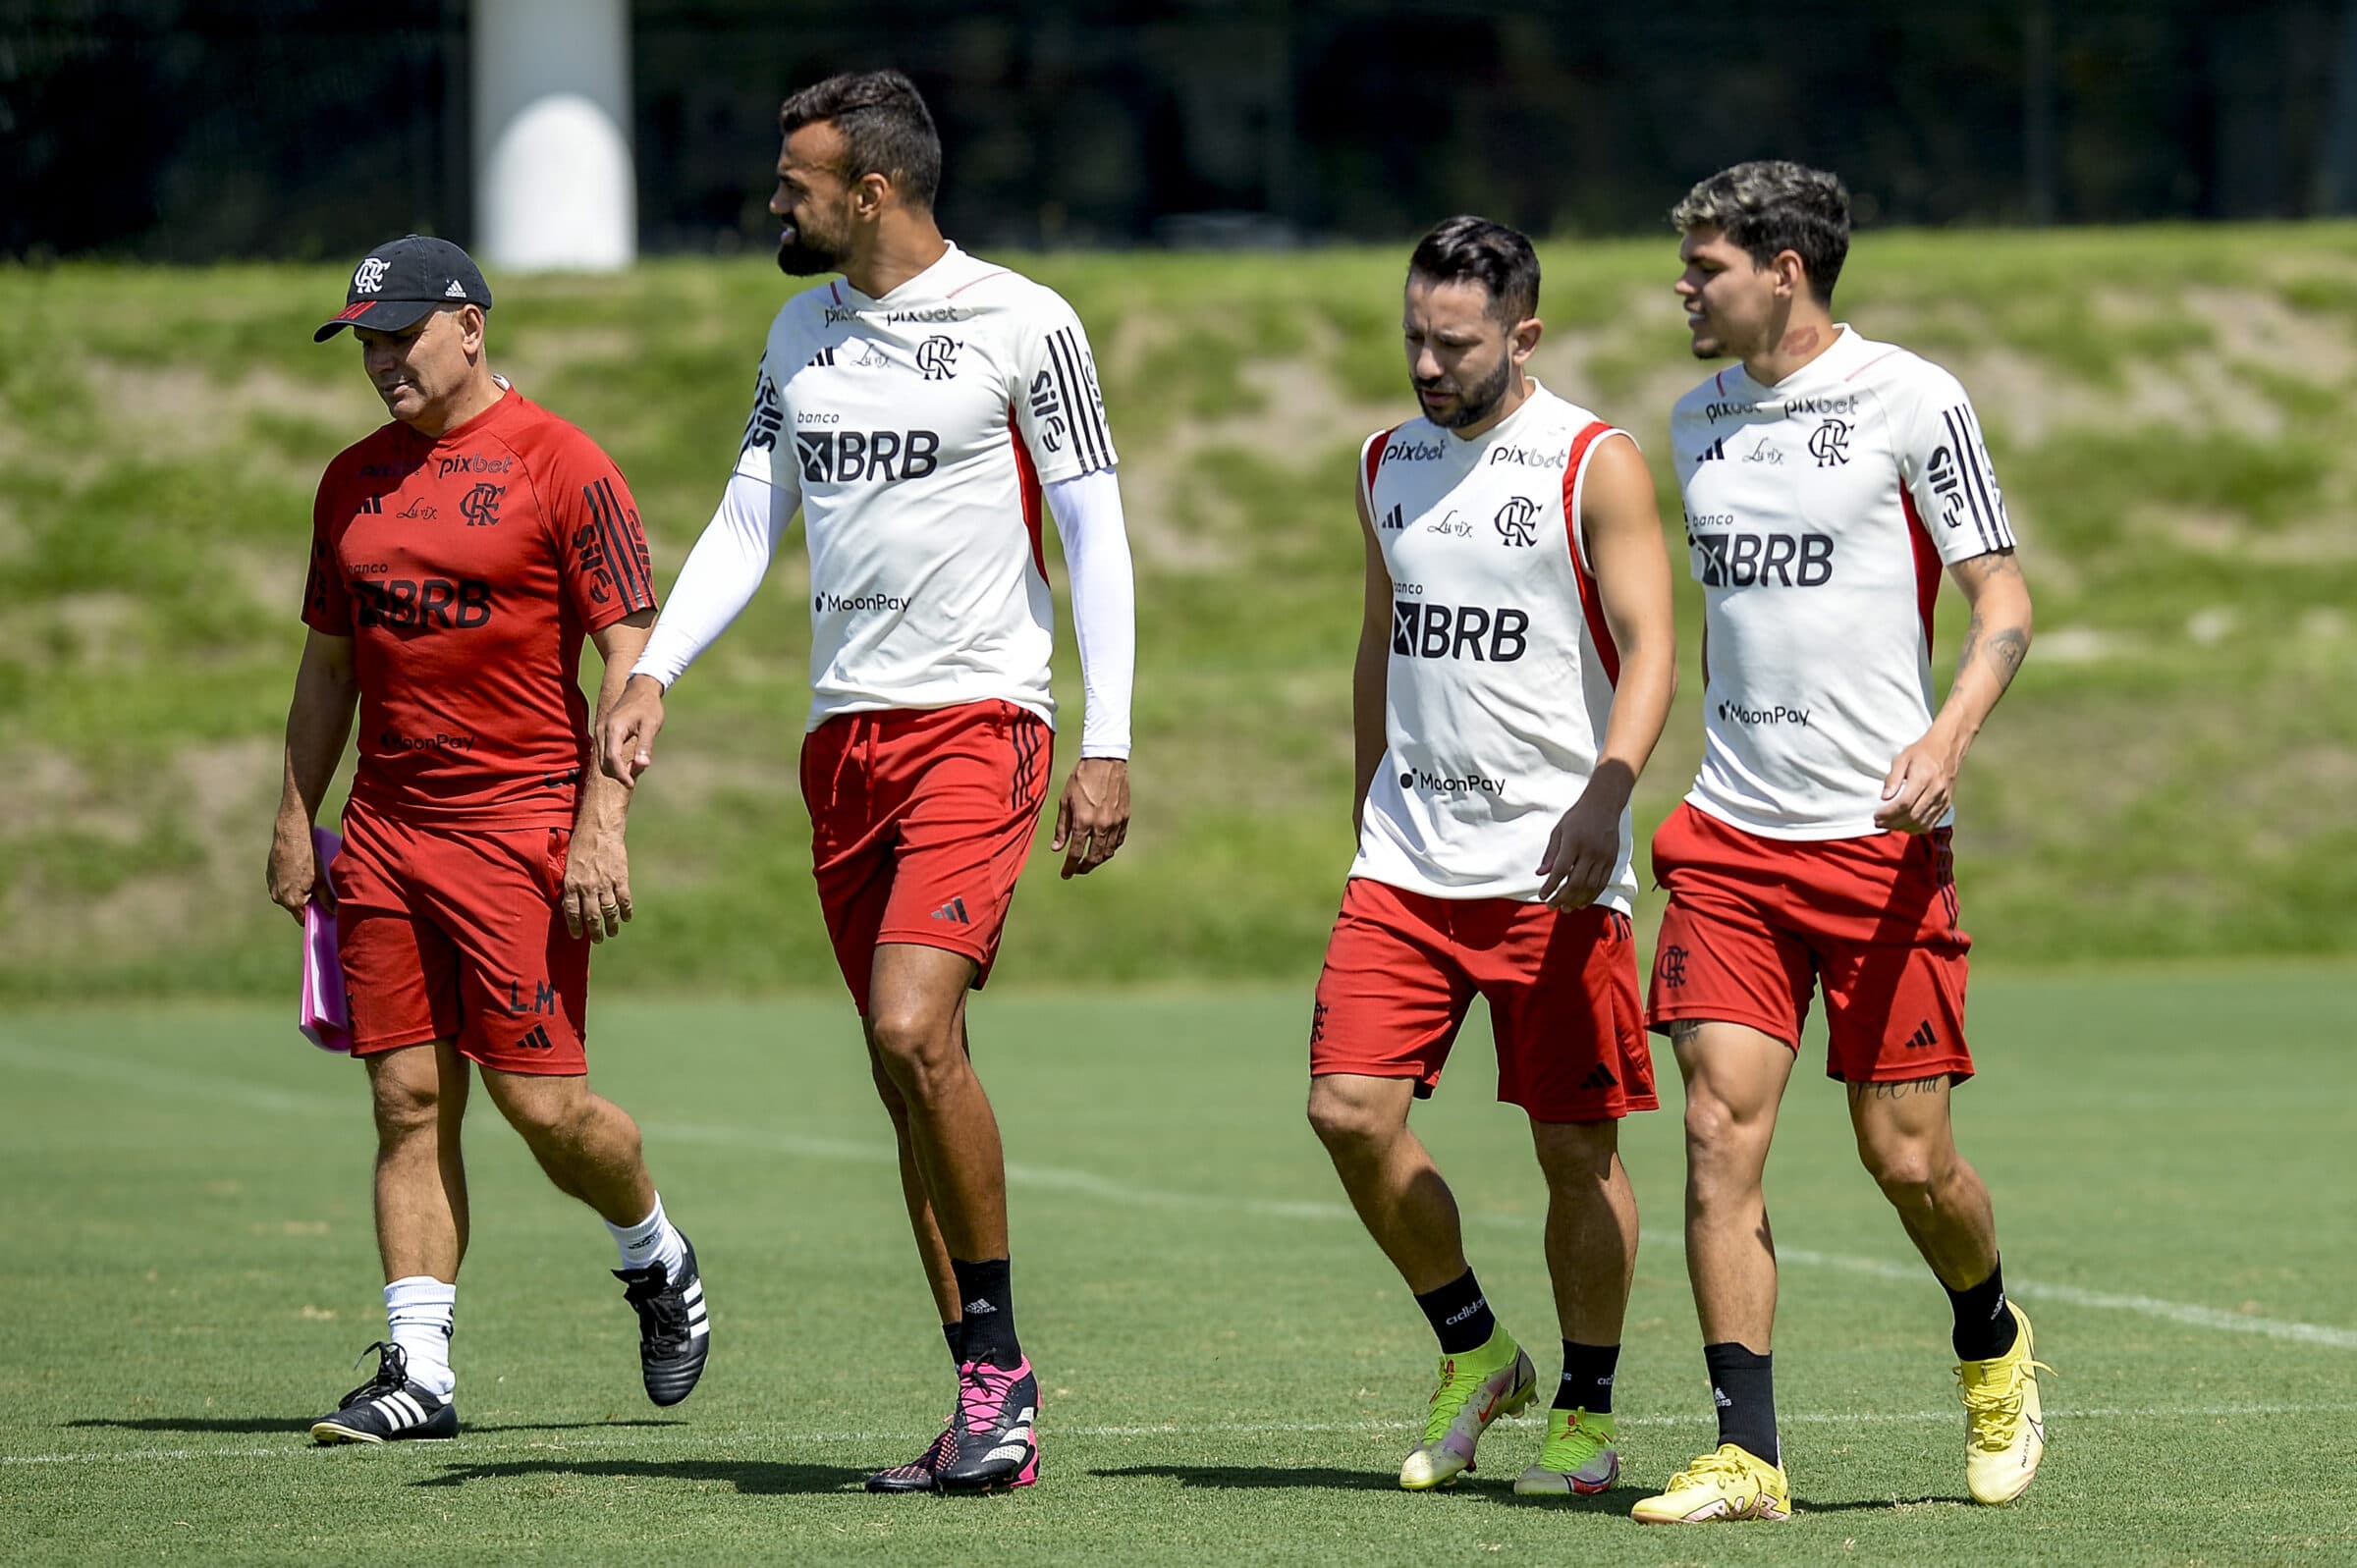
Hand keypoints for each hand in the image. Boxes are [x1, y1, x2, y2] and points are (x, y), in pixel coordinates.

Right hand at [266, 816, 326, 921]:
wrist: (290, 836)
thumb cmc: (307, 857)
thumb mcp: (321, 880)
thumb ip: (326, 899)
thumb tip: (333, 912)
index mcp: (291, 901)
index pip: (303, 919)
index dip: (314, 916)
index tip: (323, 911)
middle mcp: (277, 897)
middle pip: (295, 907)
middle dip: (307, 902)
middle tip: (320, 891)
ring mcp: (271, 886)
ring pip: (288, 896)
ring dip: (298, 892)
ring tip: (309, 878)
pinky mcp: (269, 876)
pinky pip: (281, 886)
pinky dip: (290, 883)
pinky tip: (299, 871)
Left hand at [560, 824, 632, 941]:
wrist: (599, 828)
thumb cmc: (581, 843)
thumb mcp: (568, 864)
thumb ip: (571, 884)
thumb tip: (571, 902)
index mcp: (572, 884)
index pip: (572, 912)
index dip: (575, 927)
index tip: (578, 936)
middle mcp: (588, 887)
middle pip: (592, 917)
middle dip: (595, 932)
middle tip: (598, 939)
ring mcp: (605, 884)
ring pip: (609, 912)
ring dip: (611, 925)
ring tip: (612, 933)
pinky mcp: (620, 878)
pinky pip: (624, 900)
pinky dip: (626, 911)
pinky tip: (626, 918)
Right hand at [599, 675, 666, 786]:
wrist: (640, 689)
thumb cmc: (648, 706)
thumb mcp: (651, 725)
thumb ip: (645, 745)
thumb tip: (642, 765)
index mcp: (614, 729)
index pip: (612, 759)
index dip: (621, 774)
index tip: (632, 783)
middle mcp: (602, 731)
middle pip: (604, 764)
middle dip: (620, 773)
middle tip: (639, 769)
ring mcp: (600, 733)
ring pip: (602, 762)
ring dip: (617, 769)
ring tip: (637, 763)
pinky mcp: (602, 735)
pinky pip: (604, 755)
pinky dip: (615, 763)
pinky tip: (631, 759)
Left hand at [1053, 757, 1129, 878]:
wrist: (1105, 761)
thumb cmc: (1080, 779)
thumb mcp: (1065, 801)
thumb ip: (1062, 827)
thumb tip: (1057, 849)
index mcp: (1083, 820)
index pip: (1075, 853)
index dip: (1069, 867)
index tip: (1065, 874)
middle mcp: (1101, 825)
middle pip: (1094, 857)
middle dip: (1084, 867)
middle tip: (1077, 869)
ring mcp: (1115, 822)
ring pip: (1108, 851)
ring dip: (1098, 859)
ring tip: (1089, 860)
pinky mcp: (1125, 817)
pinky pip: (1118, 840)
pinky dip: (1110, 848)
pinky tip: (1103, 847)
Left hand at [1536, 780, 1623, 908]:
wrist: (1604, 805)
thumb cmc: (1578, 817)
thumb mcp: (1559, 830)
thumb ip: (1550, 853)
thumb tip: (1540, 874)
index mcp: (1573, 842)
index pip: (1561, 870)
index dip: (1550, 886)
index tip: (1542, 896)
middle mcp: (1590, 851)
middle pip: (1576, 882)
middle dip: (1562, 898)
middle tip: (1552, 906)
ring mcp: (1603, 857)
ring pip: (1591, 886)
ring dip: (1577, 900)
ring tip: (1566, 908)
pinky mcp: (1612, 860)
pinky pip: (1602, 883)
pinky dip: (1592, 895)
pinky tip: (1582, 902)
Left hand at [1876, 729, 1963, 832]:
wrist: (1948, 748)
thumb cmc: (1922, 752)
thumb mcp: (1902, 758)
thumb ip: (1893, 778)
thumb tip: (1885, 798)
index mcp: (1924, 777)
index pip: (1904, 803)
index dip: (1888, 813)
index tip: (1876, 815)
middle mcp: (1936, 790)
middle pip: (1913, 816)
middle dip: (1893, 823)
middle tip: (1878, 823)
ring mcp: (1943, 799)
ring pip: (1922, 823)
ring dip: (1903, 828)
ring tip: (1889, 825)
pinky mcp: (1946, 805)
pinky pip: (1931, 824)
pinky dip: (1916, 829)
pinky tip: (1904, 825)